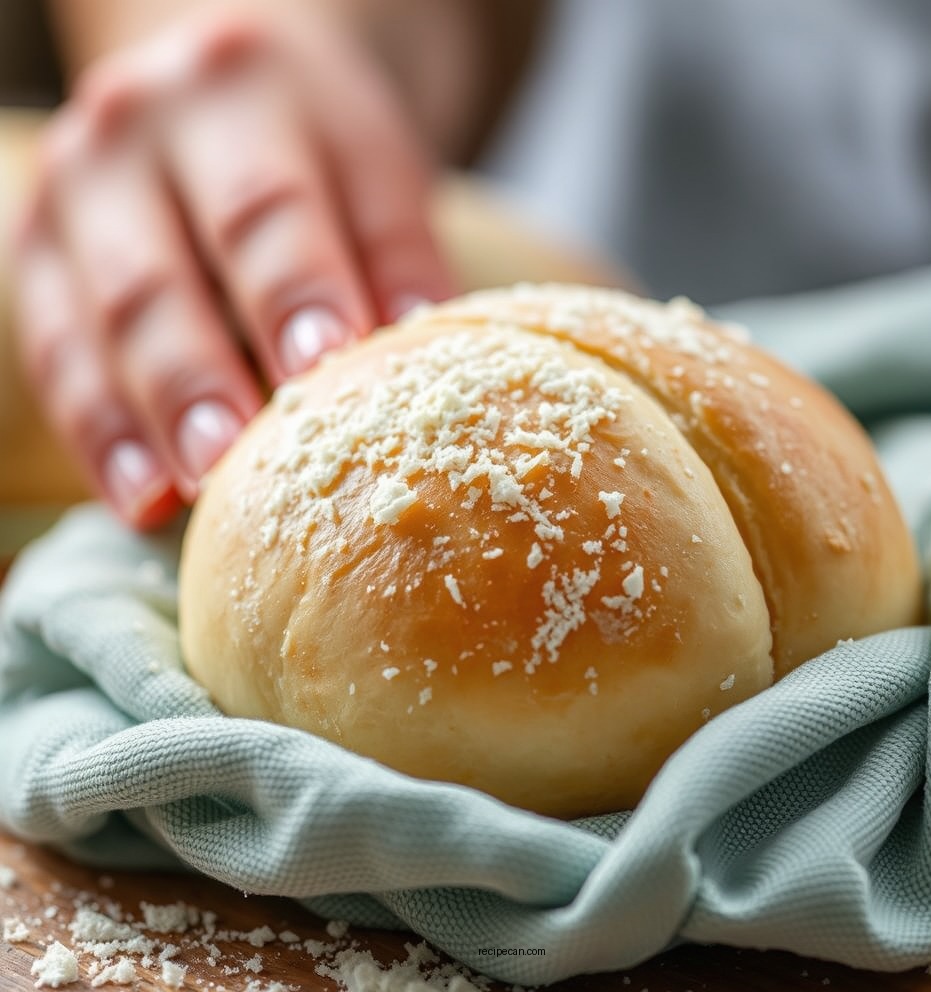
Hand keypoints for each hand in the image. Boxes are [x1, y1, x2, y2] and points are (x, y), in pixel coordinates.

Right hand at [12, 8, 454, 527]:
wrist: (237, 93)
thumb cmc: (322, 150)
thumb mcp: (377, 173)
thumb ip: (397, 256)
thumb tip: (422, 360)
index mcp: (240, 88)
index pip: (267, 207)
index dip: (294, 294)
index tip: (326, 368)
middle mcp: (135, 129)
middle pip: (160, 272)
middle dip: (198, 376)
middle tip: (236, 461)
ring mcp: (72, 191)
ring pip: (97, 322)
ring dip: (144, 419)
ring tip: (189, 494)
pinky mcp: (39, 251)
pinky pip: (57, 354)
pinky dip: (101, 432)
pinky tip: (141, 496)